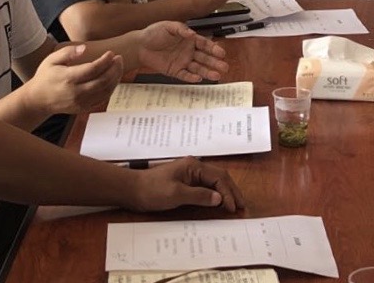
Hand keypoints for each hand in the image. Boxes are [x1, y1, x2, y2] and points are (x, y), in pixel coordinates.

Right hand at [26, 45, 123, 115]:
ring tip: (118, 67)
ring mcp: (81, 102)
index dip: (105, 60)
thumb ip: (67, 52)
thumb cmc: (45, 77)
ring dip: (116, 78)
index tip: (111, 53)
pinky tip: (113, 78)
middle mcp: (76, 92)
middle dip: (115, 68)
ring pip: (106, 90)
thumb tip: (84, 48)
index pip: (93, 69)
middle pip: (103, 80)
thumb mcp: (50, 60)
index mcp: (68, 78)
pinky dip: (111, 88)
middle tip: (119, 59)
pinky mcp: (84, 108)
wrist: (38, 100)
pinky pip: (103, 98)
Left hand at [129, 157, 244, 212]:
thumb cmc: (151, 190)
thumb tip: (219, 198)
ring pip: (215, 181)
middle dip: (232, 191)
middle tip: (242, 205)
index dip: (228, 193)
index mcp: (194, 166)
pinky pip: (206, 186)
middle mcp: (195, 167)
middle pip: (220, 177)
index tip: (233, 208)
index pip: (218, 178)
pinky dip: (216, 193)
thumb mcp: (175, 194)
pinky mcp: (186, 181)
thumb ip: (198, 196)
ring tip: (235, 204)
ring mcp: (190, 174)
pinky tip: (219, 201)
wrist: (131, 190)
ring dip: (226, 192)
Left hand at [134, 22, 228, 81]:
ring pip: (198, 68)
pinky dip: (191, 77)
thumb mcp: (168, 26)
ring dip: (207, 72)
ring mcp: (183, 62)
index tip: (222, 53)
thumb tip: (192, 34)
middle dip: (215, 63)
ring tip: (216, 76)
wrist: (139, 46)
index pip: (205, 45)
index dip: (214, 49)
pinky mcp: (175, 70)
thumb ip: (181, 29)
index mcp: (190, 40)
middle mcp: (189, 51)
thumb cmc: (153, 33)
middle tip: (224, 67)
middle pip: (205, 58)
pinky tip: (198, 79)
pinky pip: (185, 75)